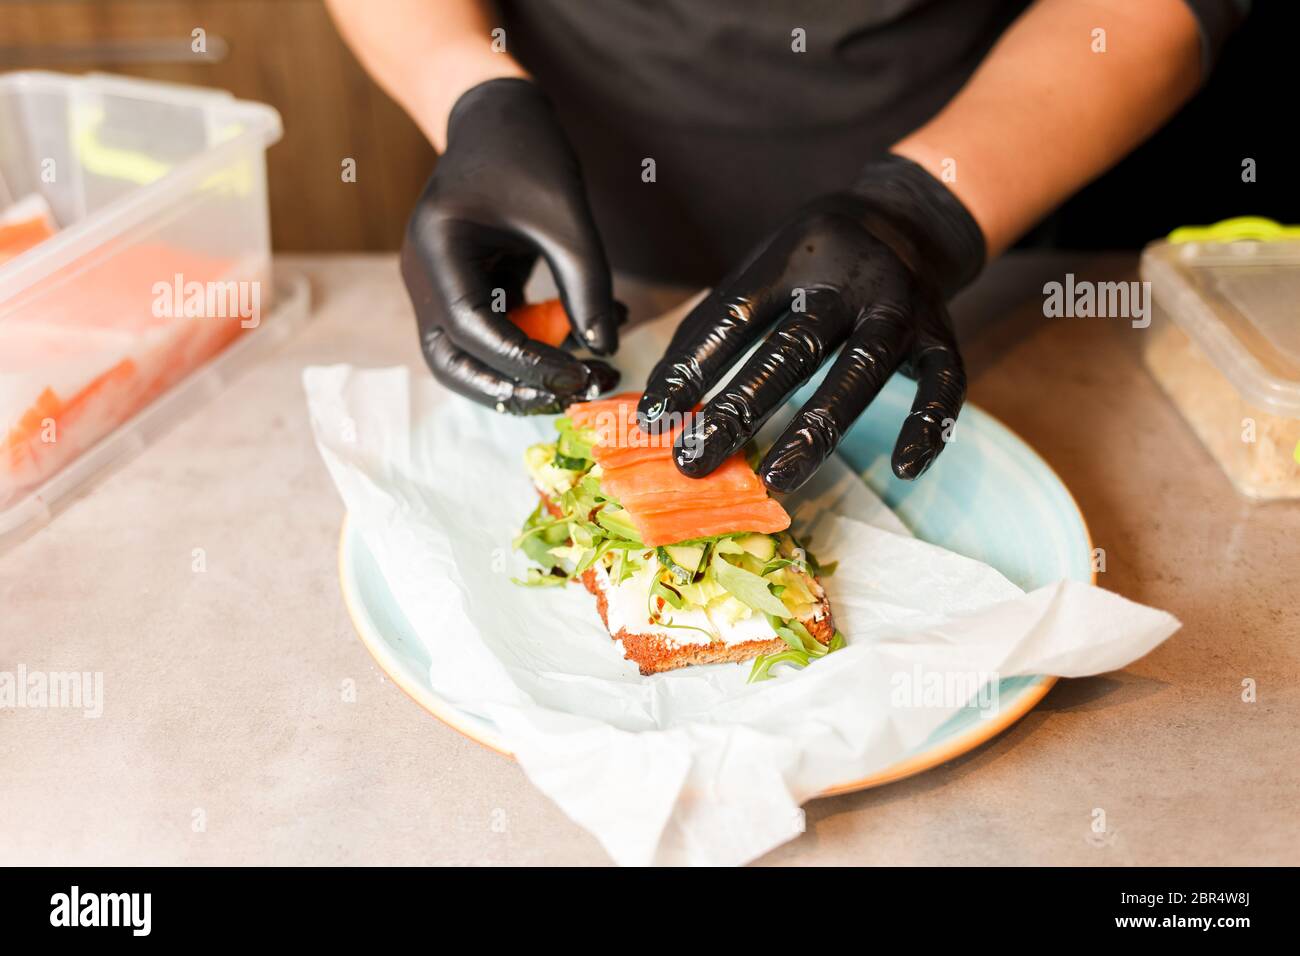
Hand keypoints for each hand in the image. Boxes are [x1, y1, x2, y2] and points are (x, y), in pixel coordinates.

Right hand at [401, 78, 620, 413]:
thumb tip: (604, 350)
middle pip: (452, 361)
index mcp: (436, 247)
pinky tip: (582, 342)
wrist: (499, 120)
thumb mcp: (567, 216)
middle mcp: (425, 276)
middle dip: (510, 388)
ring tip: (584, 379)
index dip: (523, 361)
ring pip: (467, 359)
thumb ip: (586, 284)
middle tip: (571, 395)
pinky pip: (490, 339)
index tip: (577, 374)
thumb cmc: (528, 155)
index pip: (470, 327)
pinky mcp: (463, 294)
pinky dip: (532, 350)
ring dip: (522, 378)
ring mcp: (439, 288)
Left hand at [636, 156, 984, 490]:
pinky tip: (902, 469)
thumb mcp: (762, 269)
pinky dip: (927, 426)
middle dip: (738, 410)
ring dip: (816, 430)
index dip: (691, 369)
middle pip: (790, 350)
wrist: (908, 219)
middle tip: (695, 461)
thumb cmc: (813, 262)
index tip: (655, 418)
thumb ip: (713, 325)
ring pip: (859, 373)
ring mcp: (900, 309)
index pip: (734, 318)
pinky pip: (943, 385)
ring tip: (775, 478)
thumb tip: (655, 397)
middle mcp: (849, 281)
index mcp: (793, 260)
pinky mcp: (942, 336)